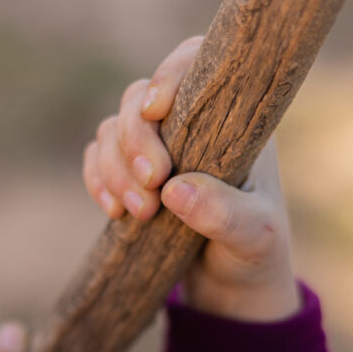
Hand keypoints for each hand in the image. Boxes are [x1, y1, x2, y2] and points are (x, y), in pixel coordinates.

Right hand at [83, 37, 299, 320]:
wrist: (233, 286)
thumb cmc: (255, 251)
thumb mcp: (252, 236)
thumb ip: (223, 213)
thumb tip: (175, 190)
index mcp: (230, 119)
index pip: (194, 65)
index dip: (168, 75)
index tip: (156, 112)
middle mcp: (189, 123)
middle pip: (139, 99)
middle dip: (134, 142)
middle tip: (152, 189)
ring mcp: (156, 147)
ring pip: (113, 129)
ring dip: (115, 168)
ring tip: (140, 214)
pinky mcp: (130, 174)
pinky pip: (97, 158)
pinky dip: (97, 179)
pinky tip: (115, 213)